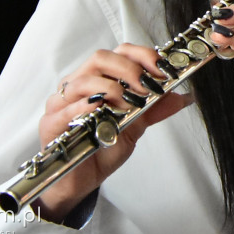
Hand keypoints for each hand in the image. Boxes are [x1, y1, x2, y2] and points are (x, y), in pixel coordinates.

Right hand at [36, 43, 192, 220]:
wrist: (80, 181)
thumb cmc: (103, 148)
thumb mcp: (135, 127)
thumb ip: (154, 109)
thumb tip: (183, 97)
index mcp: (100, 78)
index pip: (120, 52)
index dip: (142, 55)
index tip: (162, 69)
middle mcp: (79, 84)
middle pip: (100, 58)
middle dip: (129, 69)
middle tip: (147, 86)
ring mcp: (61, 102)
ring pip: (83, 79)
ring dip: (111, 88)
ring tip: (128, 103)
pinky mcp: (50, 123)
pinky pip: (64, 108)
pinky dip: (84, 105)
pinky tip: (99, 109)